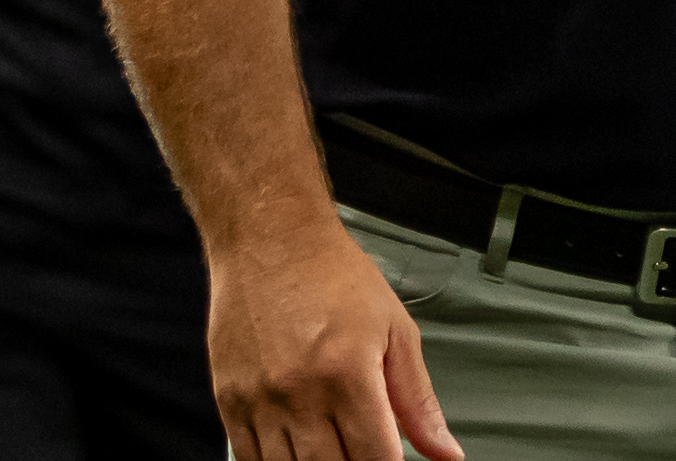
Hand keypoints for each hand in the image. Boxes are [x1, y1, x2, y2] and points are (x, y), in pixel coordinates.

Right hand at [212, 213, 462, 460]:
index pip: (376, 459)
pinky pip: (249, 460)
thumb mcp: (395, 330)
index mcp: (349, 374)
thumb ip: (418, 401)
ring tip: (332, 448)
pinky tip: (296, 453)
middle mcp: (301, 392)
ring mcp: (260, 400)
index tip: (392, 460)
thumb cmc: (333, 276)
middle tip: (361, 451)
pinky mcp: (228, 401)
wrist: (269, 238)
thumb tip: (446, 453)